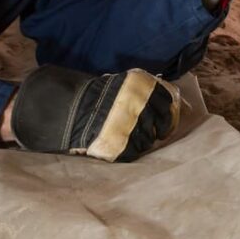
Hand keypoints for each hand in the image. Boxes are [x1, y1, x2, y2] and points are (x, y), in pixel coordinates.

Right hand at [7, 65, 179, 161]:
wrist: (71, 111)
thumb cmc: (95, 97)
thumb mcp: (121, 85)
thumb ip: (140, 92)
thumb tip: (162, 102)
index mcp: (142, 88)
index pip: (167, 102)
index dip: (169, 113)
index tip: (166, 119)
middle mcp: (142, 106)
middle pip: (162, 122)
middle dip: (160, 128)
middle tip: (157, 133)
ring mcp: (134, 127)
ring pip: (150, 139)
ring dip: (146, 140)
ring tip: (136, 139)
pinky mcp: (123, 146)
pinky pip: (136, 153)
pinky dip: (134, 151)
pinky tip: (127, 147)